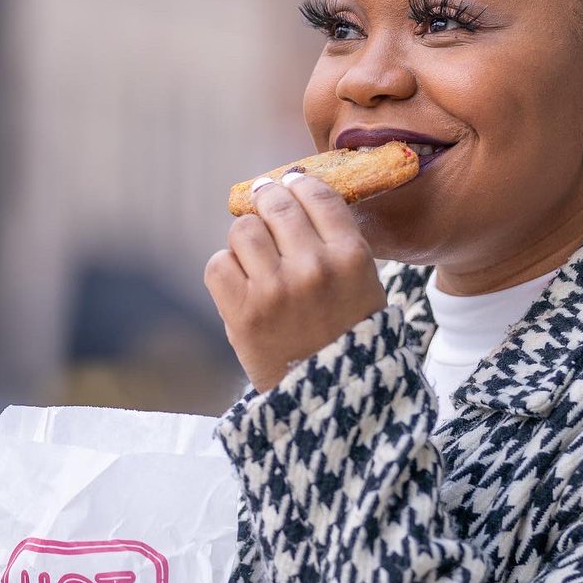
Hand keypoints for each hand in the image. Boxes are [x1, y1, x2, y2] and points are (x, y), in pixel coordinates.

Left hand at [204, 172, 387, 392]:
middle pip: (276, 204)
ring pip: (243, 230)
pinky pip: (218, 264)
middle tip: (265, 202)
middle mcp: (313, 267)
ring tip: (255, 253)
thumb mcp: (363, 283)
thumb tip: (296, 193)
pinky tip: (241, 281)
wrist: (331, 398)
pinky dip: (226, 268)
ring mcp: (275, 289)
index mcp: (350, 256)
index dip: (298, 184)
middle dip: (268, 200)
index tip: (291, 184)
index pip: (317, 195)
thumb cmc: (349, 335)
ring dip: (246, 238)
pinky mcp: (242, 312)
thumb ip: (336, 240)